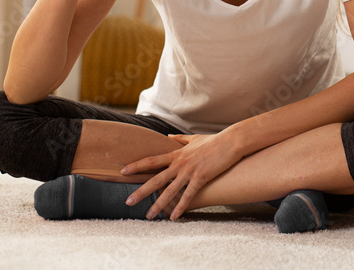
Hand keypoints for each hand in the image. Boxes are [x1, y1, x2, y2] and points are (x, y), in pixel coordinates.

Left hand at [120, 132, 240, 219]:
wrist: (230, 142)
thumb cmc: (213, 140)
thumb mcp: (194, 138)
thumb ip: (179, 139)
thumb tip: (168, 136)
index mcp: (176, 154)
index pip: (152, 161)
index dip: (136, 166)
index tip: (123, 172)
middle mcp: (180, 164)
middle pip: (156, 179)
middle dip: (141, 191)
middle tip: (128, 201)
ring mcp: (190, 171)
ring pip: (170, 191)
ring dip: (158, 204)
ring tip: (148, 215)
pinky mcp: (201, 178)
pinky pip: (188, 195)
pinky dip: (180, 207)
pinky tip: (173, 217)